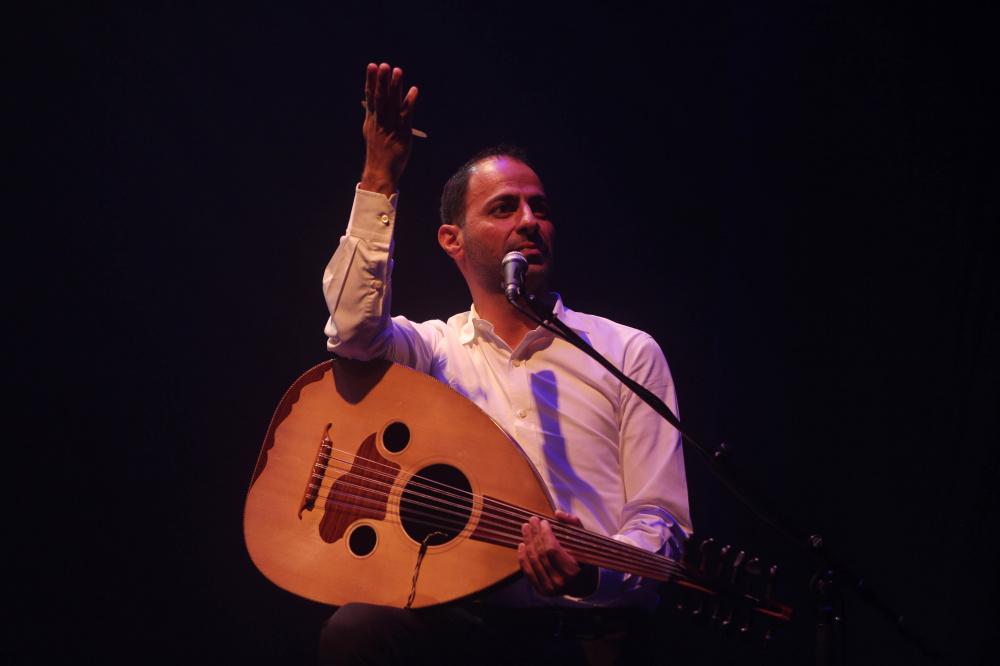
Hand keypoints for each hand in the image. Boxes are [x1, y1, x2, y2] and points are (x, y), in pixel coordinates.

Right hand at [360, 62, 418, 194]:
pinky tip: (414, 90)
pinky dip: (409, 102)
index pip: (370, 96)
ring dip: (395, 87)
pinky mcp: (402, 133)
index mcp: (372, 119)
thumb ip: (374, 116)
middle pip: (380, 97)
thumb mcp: (372, 131)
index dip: (370, 80)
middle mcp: (380, 120)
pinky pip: (406, 115)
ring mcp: (390, 126)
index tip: (372, 66)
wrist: (381, 171)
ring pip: (392, 103)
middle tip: (383, 65)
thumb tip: (371, 103)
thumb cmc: (379, 152)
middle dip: (381, 80)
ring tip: (397, 71)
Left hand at [518, 511, 597, 596]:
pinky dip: (522, 557)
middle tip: (532, 521)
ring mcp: (549, 587)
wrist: (582, 583)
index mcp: (571, 569)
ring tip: (526, 529)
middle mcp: (559, 580)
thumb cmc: (581, 558)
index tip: (543, 522)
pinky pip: (527, 571)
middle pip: (540, 553)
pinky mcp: (541, 590)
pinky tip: (522, 544)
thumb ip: (573, 523)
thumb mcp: (582, 540)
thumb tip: (557, 513)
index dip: (545, 534)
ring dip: (527, 542)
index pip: (552, 549)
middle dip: (534, 534)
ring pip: (533, 560)